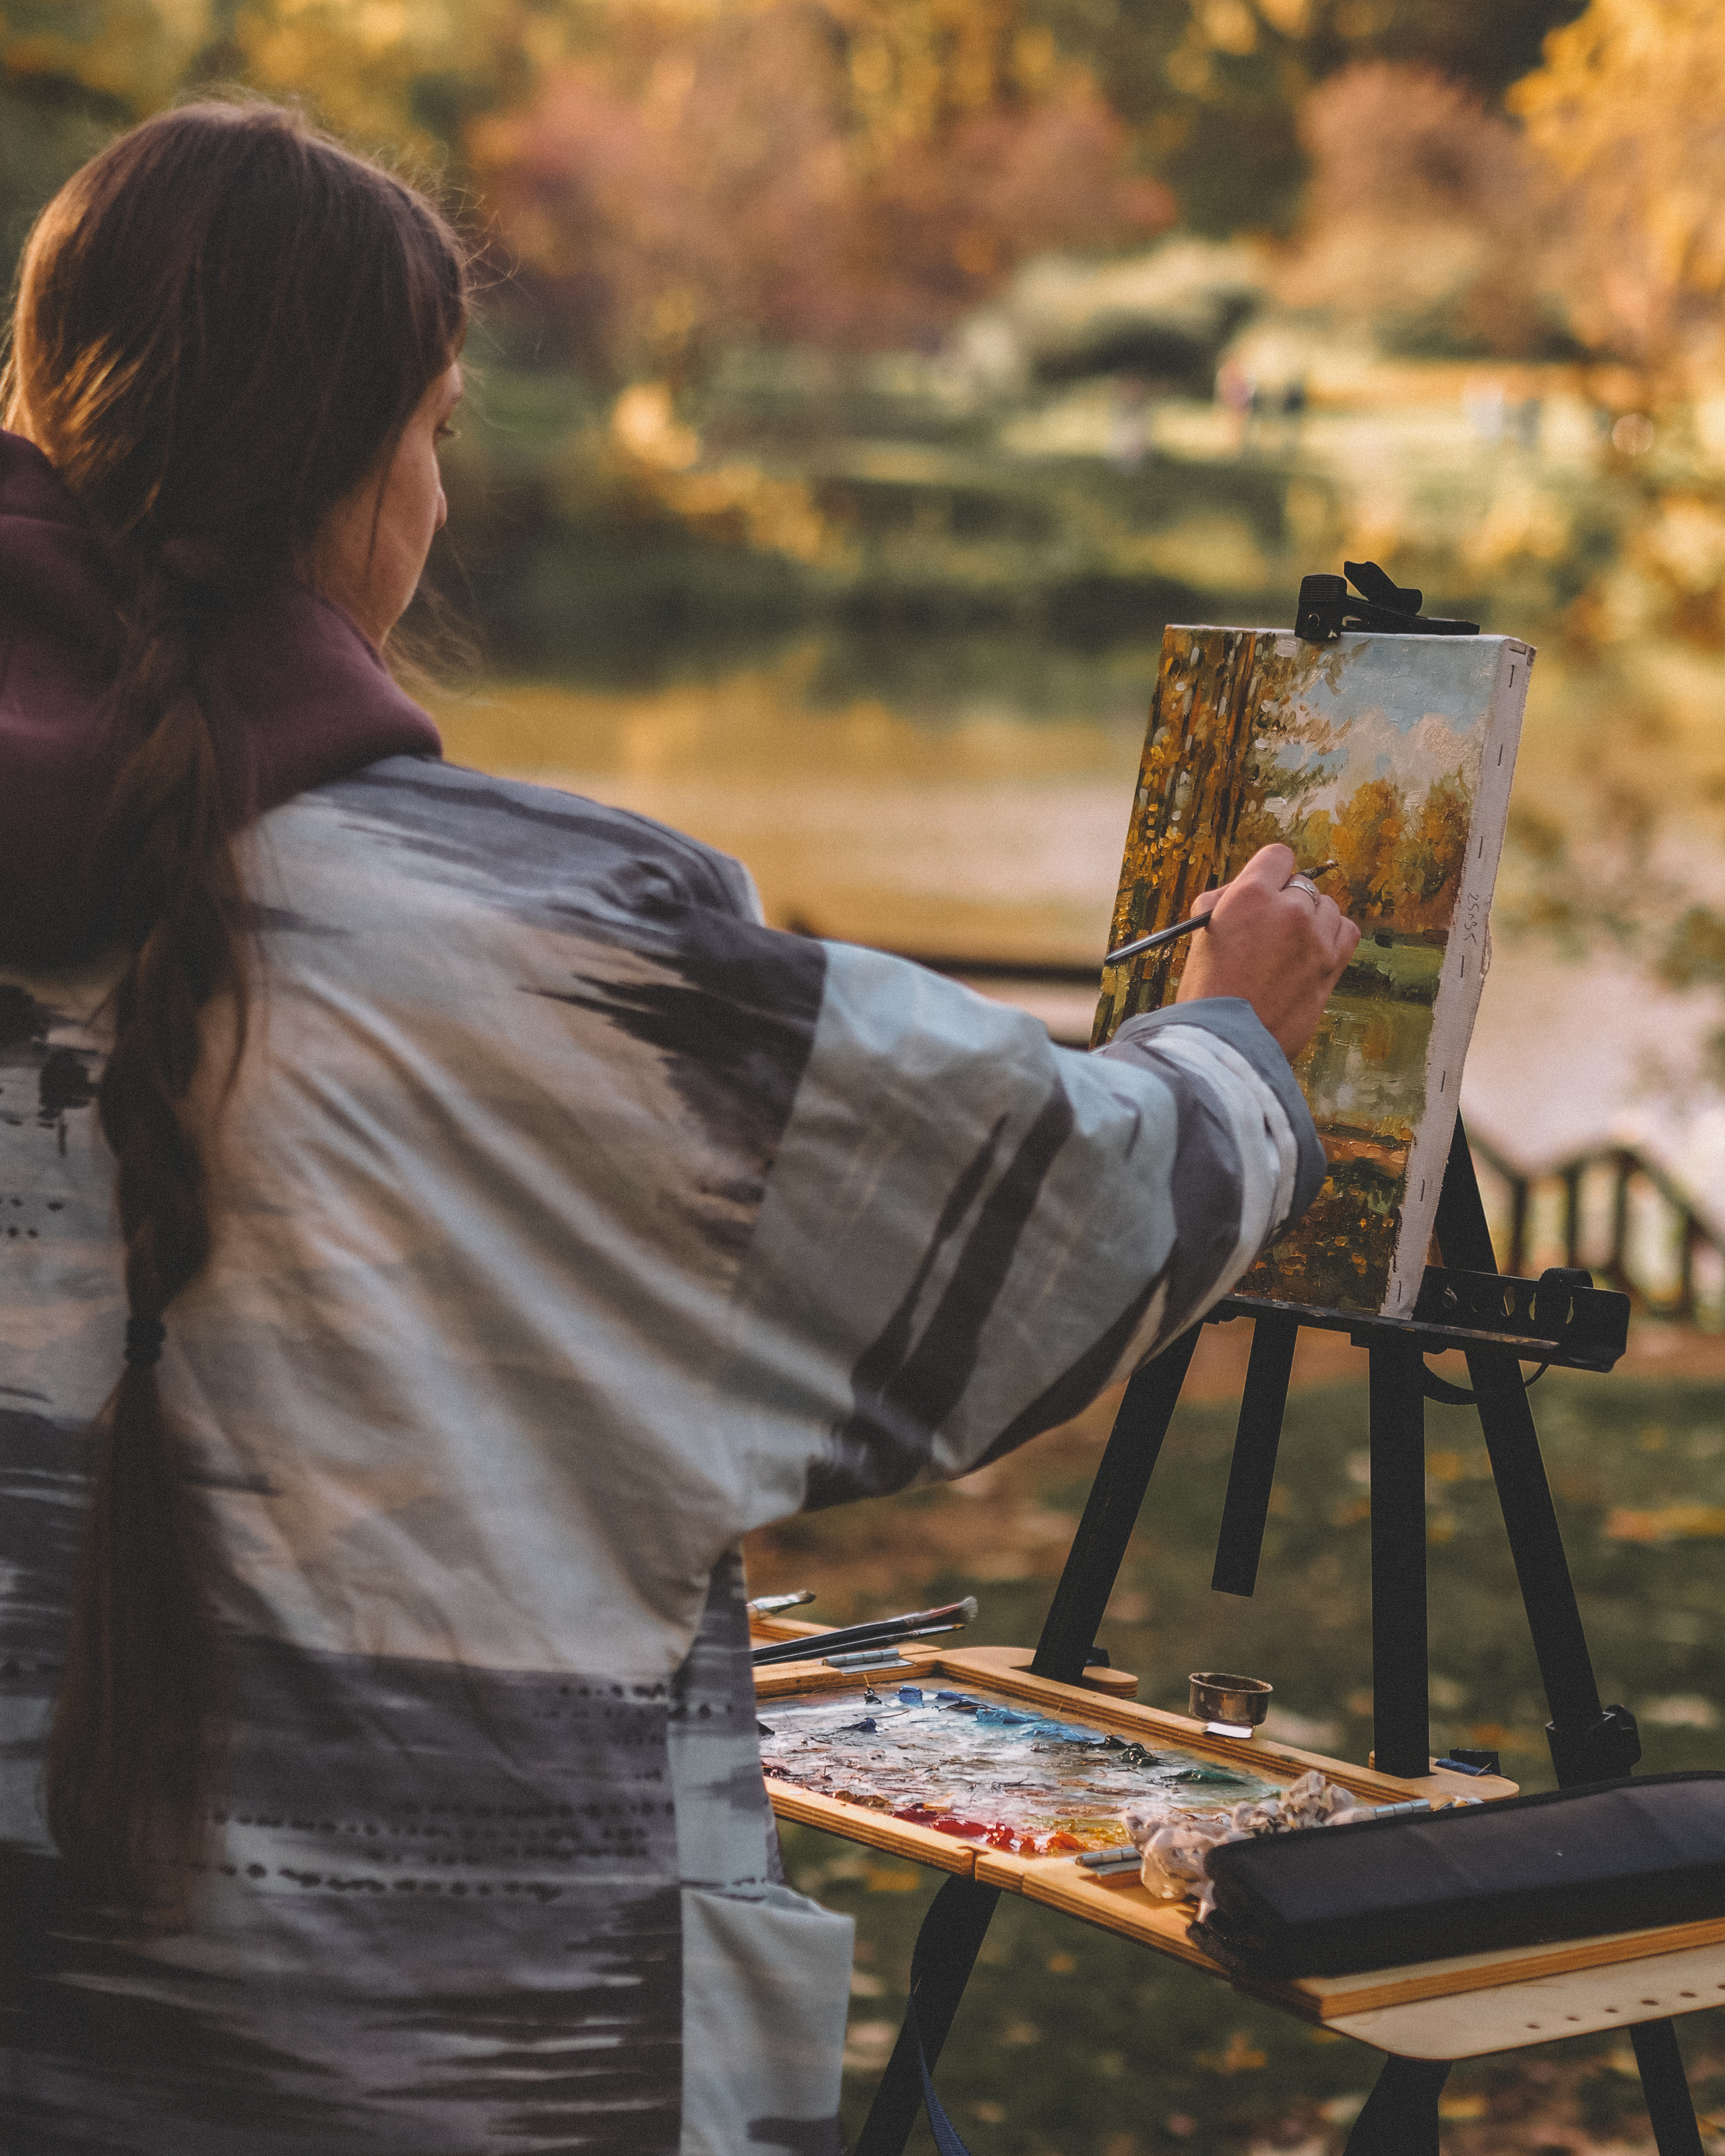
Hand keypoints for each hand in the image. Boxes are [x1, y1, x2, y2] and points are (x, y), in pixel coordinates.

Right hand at [1174, 844, 1359, 1061]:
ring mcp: (1315, 937)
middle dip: (1287, 901)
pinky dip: (1334, 935)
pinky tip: (1315, 949)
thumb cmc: (1207, 988)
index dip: (1270, 872)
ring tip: (1289, 946)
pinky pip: (1347, 931)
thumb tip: (1251, 888)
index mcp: (1251, 894)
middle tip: (1269, 929)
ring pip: (1327, 908)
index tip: (1266, 889)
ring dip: (1312, 920)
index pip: (1278, 856)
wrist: (1225, 1040)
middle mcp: (1289, 909)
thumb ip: (1230, 899)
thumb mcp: (1204, 930)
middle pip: (1303, 884)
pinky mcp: (1331, 965)